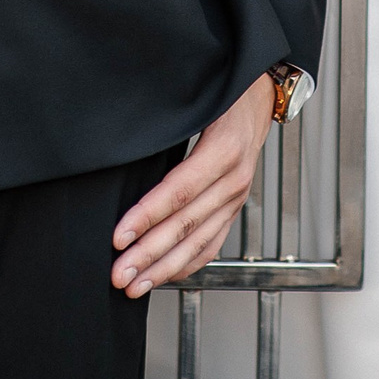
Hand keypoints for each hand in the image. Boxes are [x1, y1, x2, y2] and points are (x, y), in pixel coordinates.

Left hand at [111, 75, 276, 296]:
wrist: (259, 95)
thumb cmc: (223, 93)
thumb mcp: (197, 97)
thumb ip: (166, 117)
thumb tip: (123, 136)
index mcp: (224, 150)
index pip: (178, 191)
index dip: (147, 216)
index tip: (119, 236)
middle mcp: (234, 180)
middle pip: (185, 224)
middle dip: (148, 254)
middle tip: (118, 273)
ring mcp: (236, 199)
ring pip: (197, 242)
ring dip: (163, 267)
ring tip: (133, 285)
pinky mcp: (233, 208)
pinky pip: (211, 244)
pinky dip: (187, 264)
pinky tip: (163, 277)